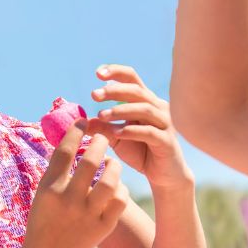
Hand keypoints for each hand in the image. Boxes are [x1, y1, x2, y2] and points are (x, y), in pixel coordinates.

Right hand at [25, 126, 128, 247]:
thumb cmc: (45, 217)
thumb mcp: (43, 191)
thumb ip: (58, 168)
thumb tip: (73, 136)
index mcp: (50, 188)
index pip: (64, 151)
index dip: (76, 131)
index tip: (83, 121)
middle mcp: (68, 200)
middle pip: (91, 161)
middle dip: (100, 143)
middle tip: (103, 137)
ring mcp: (87, 215)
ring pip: (111, 181)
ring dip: (114, 167)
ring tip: (111, 163)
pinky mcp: (103, 227)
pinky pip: (120, 200)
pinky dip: (120, 190)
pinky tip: (115, 187)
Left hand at [87, 65, 192, 189]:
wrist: (163, 175)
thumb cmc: (140, 152)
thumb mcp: (116, 137)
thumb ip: (102, 126)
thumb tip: (81, 120)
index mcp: (146, 101)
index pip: (132, 79)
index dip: (116, 72)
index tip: (97, 73)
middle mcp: (158, 108)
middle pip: (137, 91)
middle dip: (114, 91)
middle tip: (94, 95)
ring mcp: (165, 124)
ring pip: (145, 109)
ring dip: (121, 110)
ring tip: (102, 115)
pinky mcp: (167, 141)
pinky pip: (150, 132)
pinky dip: (132, 131)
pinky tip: (117, 133)